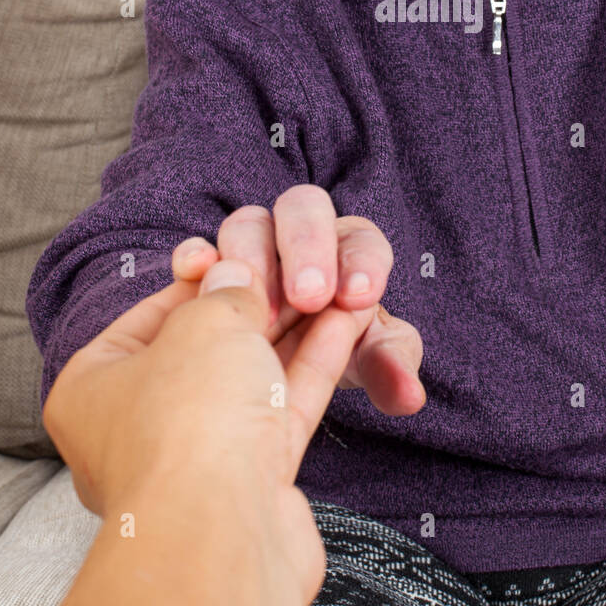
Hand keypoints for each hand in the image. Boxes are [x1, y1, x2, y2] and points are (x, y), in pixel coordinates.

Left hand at [41, 247, 389, 605]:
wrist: (221, 534)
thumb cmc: (187, 424)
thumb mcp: (205, 323)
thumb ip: (226, 291)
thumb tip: (236, 275)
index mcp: (94, 386)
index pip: (153, 313)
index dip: (206, 276)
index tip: (246, 253)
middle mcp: (138, 425)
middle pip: (207, 346)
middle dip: (260, 304)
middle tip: (301, 269)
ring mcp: (198, 457)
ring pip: (253, 377)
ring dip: (297, 329)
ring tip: (338, 286)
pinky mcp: (252, 481)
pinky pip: (284, 406)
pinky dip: (314, 363)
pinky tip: (348, 320)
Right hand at [175, 187, 425, 416]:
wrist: (267, 393)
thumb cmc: (333, 360)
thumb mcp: (363, 365)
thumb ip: (386, 370)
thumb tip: (411, 397)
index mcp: (348, 253)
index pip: (360, 240)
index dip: (362, 261)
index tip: (359, 296)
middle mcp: (298, 241)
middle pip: (303, 208)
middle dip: (308, 246)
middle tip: (310, 295)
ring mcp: (249, 252)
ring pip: (249, 226)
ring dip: (253, 258)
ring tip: (258, 308)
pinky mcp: (204, 275)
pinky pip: (197, 254)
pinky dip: (194, 256)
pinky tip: (195, 269)